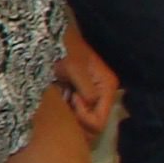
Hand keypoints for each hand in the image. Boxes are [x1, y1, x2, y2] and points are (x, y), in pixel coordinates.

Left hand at [56, 16, 120, 135]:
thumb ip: (85, 87)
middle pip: (93, 126)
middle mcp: (103, 94)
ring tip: (61, 100)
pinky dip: (67, 111)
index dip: (83, 117)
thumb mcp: (74, 66)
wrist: (56, 36)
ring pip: (84, 122)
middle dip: (77, 121)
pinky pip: (76, 113)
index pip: (99, 121)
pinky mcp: (81, 94)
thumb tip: (89, 104)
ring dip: (71, 117)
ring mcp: (92, 95)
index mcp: (107, 87)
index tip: (72, 99)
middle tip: (64, 102)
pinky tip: (58, 100)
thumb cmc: (66, 48)